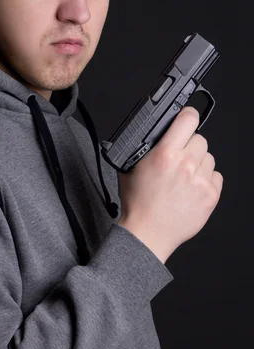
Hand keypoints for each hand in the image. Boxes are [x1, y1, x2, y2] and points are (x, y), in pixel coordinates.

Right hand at [117, 106, 222, 262]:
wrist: (147, 233)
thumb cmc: (138, 203)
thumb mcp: (132, 166)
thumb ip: (147, 147)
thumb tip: (159, 133)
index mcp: (165, 154)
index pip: (187, 119)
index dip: (188, 115)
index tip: (187, 117)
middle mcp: (185, 164)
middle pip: (200, 139)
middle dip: (190, 145)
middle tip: (179, 157)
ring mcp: (200, 180)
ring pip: (209, 157)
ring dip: (199, 163)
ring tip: (184, 177)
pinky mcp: (210, 195)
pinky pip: (216, 176)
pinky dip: (206, 179)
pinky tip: (192, 187)